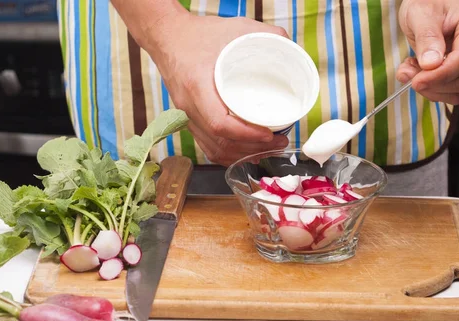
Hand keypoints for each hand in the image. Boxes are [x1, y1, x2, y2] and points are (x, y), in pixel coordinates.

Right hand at [148, 14, 289, 165]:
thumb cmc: (198, 33)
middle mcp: (189, 106)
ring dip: (241, 155)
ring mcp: (187, 115)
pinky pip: (206, 145)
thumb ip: (267, 34)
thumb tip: (293, 49)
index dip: (246, 134)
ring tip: (267, 149)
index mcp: (197, 85)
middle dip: (252, 149)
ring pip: (213, 149)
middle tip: (278, 142)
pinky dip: (227, 155)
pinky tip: (245, 153)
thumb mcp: (235, 27)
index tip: (268, 133)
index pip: (220, 123)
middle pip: (220, 142)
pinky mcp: (188, 119)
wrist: (166, 36)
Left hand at [397, 0, 458, 104]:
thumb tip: (431, 64)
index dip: (439, 76)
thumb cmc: (429, 3)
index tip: (416, 81)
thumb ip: (427, 37)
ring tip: (411, 69)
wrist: (430, 5)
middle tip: (407, 73)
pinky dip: (433, 90)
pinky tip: (419, 73)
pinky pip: (453, 93)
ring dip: (430, 89)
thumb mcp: (421, 13)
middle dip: (433, 84)